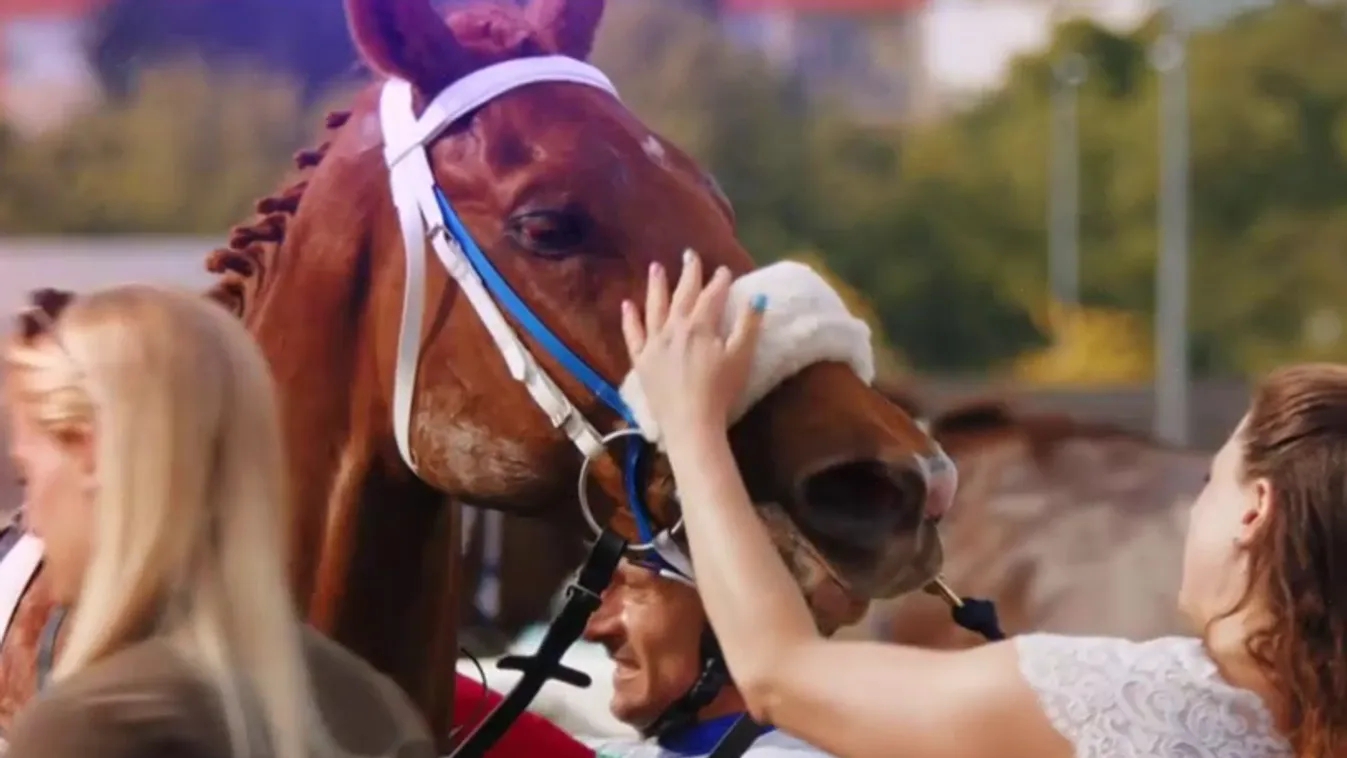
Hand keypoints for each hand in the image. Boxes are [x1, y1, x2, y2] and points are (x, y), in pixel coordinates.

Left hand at [621, 250, 765, 441]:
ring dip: (656, 286)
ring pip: (654, 307)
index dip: (719, 281)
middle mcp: (674, 327)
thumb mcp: (741, 357)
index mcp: (700, 325)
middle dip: (688, 273)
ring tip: (655, 267)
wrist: (690, 423)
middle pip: (682, 294)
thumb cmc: (720, 391)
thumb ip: (749, 325)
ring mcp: (654, 343)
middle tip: (690, 254)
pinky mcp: (641, 360)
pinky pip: (632, 335)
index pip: (711, 295)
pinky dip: (629, 319)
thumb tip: (759, 297)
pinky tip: (627, 305)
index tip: (724, 270)